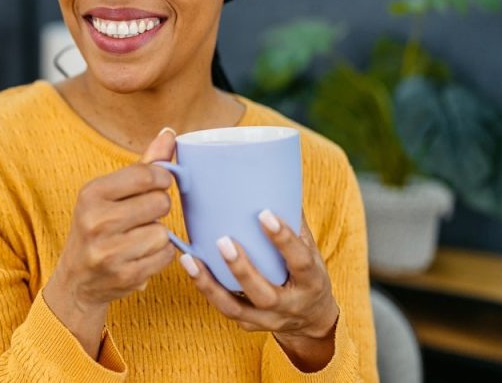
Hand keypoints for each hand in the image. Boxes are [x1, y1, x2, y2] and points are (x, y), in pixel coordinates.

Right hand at [44, 127, 177, 357]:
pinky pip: (165, 256)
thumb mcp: (110, 193)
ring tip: (139, 238)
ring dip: (159, 235)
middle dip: (158, 208)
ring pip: (164, 232)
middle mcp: (96, 221)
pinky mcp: (125, 276)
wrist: (76, 280)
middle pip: (160, 203)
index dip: (162, 179)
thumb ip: (143, 164)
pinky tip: (141, 255)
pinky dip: (160, 255)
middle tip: (143, 216)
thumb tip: (170, 133)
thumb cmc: (98, 227)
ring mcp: (109, 251)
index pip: (147, 175)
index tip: (157, 185)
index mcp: (91, 193)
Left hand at [178, 211, 339, 371]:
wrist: (312, 320)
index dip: (283, 240)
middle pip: (264, 294)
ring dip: (210, 285)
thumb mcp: (310, 249)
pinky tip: (190, 267)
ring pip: (235, 308)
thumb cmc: (306, 273)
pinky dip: (205, 289)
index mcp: (311, 282)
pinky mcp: (248, 324)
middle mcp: (290, 305)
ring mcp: (267, 319)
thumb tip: (274, 177)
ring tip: (189, 260)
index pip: (300, 262)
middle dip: (242, 269)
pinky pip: (223, 308)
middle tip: (223, 241)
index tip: (264, 214)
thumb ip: (293, 220)